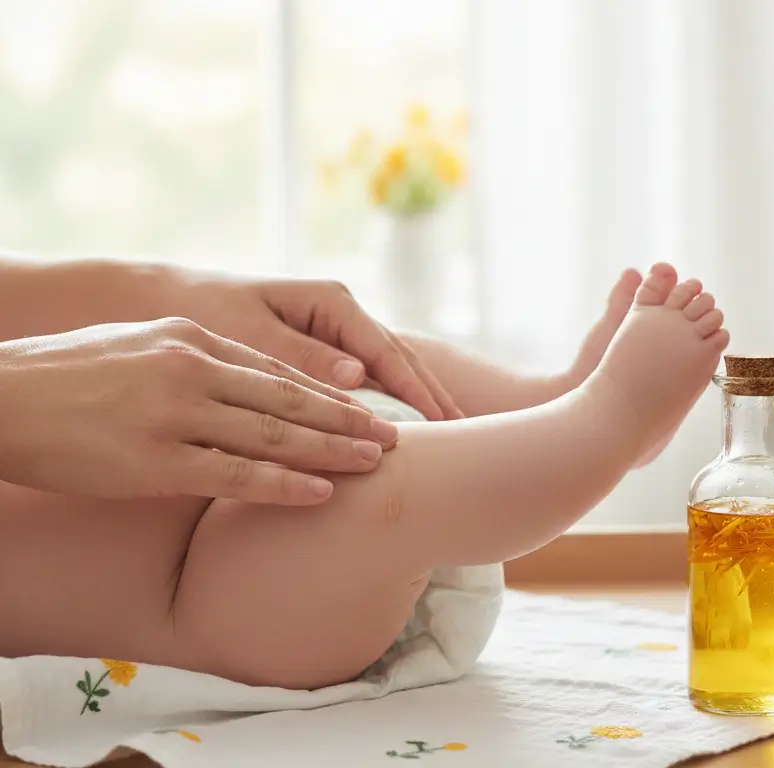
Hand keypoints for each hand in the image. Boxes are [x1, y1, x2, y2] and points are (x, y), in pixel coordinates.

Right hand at [0, 318, 400, 505]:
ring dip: (333, 450)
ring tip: (377, 462)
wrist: (1, 398)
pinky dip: (284, 483)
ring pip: (274, 434)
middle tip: (395, 436)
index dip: (329, 392)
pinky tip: (321, 491)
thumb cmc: (70, 375)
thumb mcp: (142, 348)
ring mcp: (176, 414)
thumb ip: (198, 363)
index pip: (278, 370)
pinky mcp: (155, 460)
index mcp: (193, 341)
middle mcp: (193, 370)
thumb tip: (246, 388)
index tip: (368, 405)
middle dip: (349, 418)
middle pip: (290, 399)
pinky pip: (236, 474)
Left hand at [164, 270, 462, 420]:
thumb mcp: (247, 332)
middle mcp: (340, 314)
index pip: (388, 353)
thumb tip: (358, 379)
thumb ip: (301, 356)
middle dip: (433, 397)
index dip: (418, 391)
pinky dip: (389, 402)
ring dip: (418, 401)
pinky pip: (365, 380)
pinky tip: (407, 426)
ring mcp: (334, 332)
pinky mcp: (321, 351)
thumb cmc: (201, 310)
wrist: (161, 298)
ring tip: (451, 435)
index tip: (445, 424)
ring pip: (389, 371)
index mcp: (330, 302)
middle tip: (466, 437)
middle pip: (400, 361)